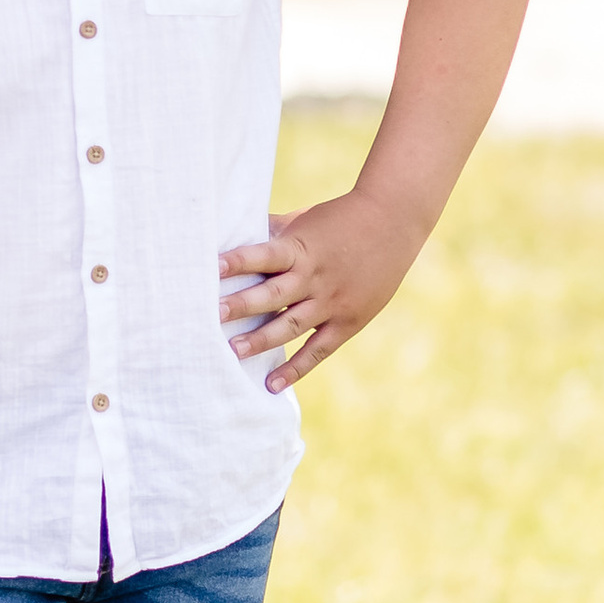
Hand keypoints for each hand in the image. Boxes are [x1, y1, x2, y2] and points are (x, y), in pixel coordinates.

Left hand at [219, 191, 420, 388]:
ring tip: (232, 351)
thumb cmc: (340, 218)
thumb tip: (231, 233)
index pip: (263, 256)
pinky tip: (271, 384)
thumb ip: (272, 232)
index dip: (237, 262)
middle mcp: (315, 277)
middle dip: (242, 306)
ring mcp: (332, 302)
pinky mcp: (348, 321)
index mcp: (301, 248)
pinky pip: (318, 350)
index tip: (210, 270)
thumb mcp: (304, 220)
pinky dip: (295, 368)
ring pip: (291, 325)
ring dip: (261, 339)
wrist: (393, 222)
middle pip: (273, 295)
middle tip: (213, 316)